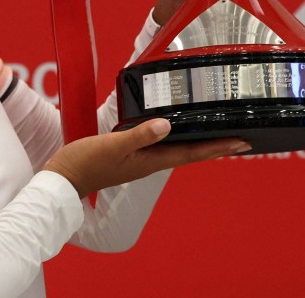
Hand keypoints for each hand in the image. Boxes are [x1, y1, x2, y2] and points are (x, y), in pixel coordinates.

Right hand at [42, 119, 249, 198]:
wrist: (62, 179)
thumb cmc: (86, 164)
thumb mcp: (112, 145)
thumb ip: (140, 135)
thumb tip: (167, 125)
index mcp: (150, 161)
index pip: (191, 153)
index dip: (217, 147)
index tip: (242, 142)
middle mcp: (150, 161)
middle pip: (190, 152)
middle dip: (215, 145)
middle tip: (240, 138)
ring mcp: (140, 159)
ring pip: (177, 148)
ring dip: (198, 141)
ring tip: (216, 132)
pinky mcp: (130, 153)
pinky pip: (161, 144)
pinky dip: (175, 136)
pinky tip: (175, 129)